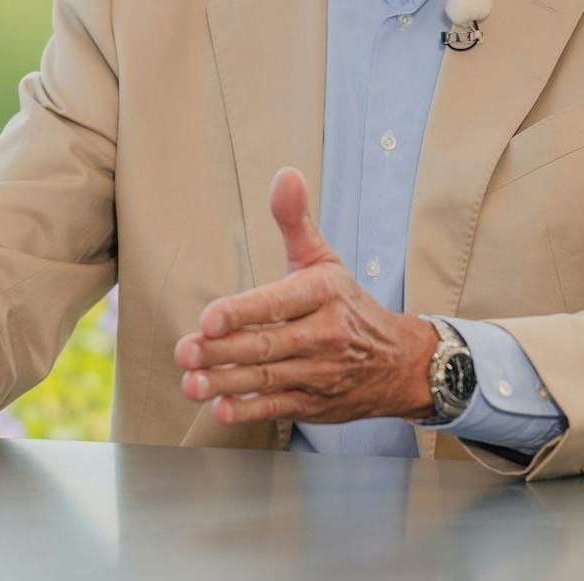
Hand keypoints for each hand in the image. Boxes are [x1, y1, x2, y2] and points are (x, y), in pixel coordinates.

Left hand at [173, 168, 436, 426]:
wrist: (399, 362)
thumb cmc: (347, 304)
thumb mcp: (324, 260)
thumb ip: (295, 220)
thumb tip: (285, 173)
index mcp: (323, 295)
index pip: (278, 303)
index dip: (242, 312)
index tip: (208, 319)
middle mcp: (324, 335)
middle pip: (267, 344)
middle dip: (222, 351)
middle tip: (183, 351)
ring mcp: (320, 373)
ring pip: (268, 378)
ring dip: (226, 384)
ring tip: (190, 384)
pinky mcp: (316, 404)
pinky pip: (280, 407)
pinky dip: (251, 410)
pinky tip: (222, 409)